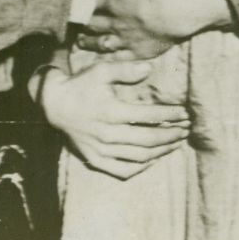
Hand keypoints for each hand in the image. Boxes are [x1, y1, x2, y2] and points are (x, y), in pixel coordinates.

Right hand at [39, 59, 188, 178]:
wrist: (53, 105)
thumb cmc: (79, 85)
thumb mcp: (100, 71)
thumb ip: (125, 70)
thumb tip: (150, 68)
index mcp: (111, 112)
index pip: (150, 117)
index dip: (170, 115)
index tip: (184, 113)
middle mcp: (108, 134)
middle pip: (149, 140)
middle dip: (172, 135)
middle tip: (185, 130)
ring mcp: (101, 150)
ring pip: (140, 157)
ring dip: (162, 151)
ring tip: (175, 143)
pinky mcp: (94, 159)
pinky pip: (123, 170)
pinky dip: (141, 167)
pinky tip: (152, 159)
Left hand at [79, 0, 231, 55]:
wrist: (175, 11)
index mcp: (111, 3)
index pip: (89, 3)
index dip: (79, 3)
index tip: (72, 3)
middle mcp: (113, 23)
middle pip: (91, 25)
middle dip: (81, 24)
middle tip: (73, 24)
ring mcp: (125, 40)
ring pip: (101, 43)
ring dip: (89, 42)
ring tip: (80, 42)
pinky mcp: (138, 52)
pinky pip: (119, 58)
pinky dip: (109, 57)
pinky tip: (103, 57)